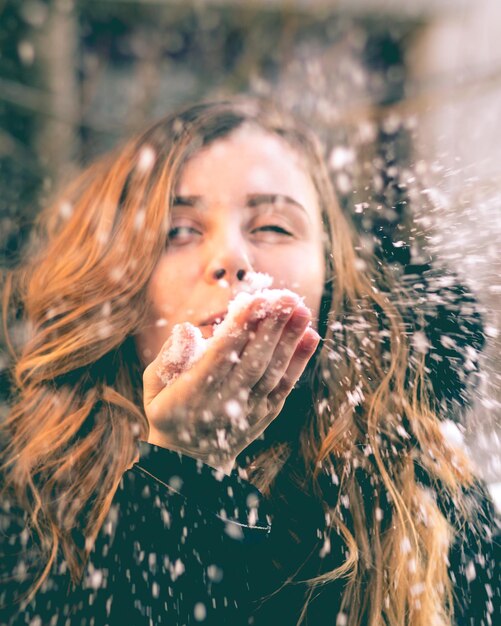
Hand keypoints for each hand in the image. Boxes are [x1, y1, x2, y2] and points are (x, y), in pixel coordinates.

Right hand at [142, 295, 319, 472]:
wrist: (190, 461)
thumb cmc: (169, 411)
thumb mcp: (155, 388)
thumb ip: (168, 358)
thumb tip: (186, 329)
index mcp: (194, 393)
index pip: (220, 356)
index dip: (239, 329)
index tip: (255, 301)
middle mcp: (225, 403)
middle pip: (253, 362)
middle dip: (272, 328)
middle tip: (287, 297)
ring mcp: (249, 410)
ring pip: (273, 373)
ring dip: (290, 341)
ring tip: (302, 310)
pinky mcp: (266, 413)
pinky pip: (285, 386)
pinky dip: (299, 362)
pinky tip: (310, 336)